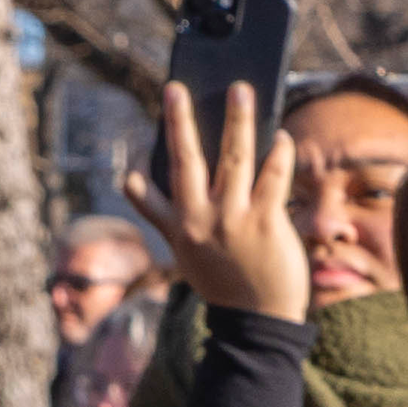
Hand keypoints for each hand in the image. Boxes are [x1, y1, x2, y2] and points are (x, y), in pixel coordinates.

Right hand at [130, 77, 311, 324]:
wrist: (258, 318)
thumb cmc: (222, 279)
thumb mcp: (181, 251)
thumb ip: (157, 213)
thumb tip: (127, 178)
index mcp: (179, 226)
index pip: (156, 187)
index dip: (151, 153)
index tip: (146, 122)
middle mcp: (201, 220)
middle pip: (189, 160)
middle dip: (181, 121)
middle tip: (177, 88)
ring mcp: (234, 220)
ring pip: (235, 159)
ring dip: (238, 121)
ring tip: (240, 91)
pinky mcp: (266, 223)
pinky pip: (272, 178)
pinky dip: (278, 154)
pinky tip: (281, 136)